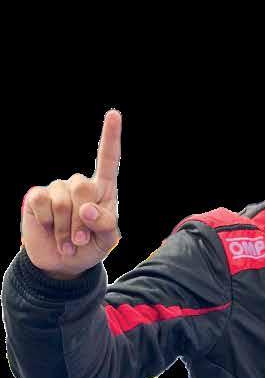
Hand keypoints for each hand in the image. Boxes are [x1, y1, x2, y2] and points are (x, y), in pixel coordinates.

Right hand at [21, 109, 121, 278]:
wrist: (62, 263)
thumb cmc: (89, 247)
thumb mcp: (106, 240)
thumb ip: (105, 225)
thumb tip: (86, 209)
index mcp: (102, 190)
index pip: (108, 159)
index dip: (110, 137)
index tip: (113, 114)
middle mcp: (79, 184)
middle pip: (82, 185)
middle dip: (82, 218)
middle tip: (81, 239)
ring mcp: (56, 189)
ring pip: (62, 200)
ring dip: (66, 228)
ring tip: (68, 242)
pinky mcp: (37, 196)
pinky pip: (43, 203)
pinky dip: (48, 222)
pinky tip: (50, 231)